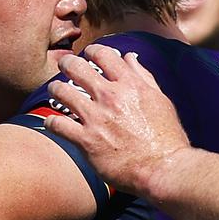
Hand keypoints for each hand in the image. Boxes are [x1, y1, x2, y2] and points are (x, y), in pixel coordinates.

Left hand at [45, 44, 189, 194]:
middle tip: (64, 66)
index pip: (102, 54)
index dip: (91, 51)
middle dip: (67, 63)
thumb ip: (143, 76)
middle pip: (75, 67)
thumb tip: (129, 57)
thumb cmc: (167, 137)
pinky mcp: (86, 141)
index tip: (88, 55)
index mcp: (129, 84)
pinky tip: (53, 122)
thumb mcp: (160, 99)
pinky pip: (57, 124)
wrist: (164, 169)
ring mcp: (96, 118)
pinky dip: (52, 122)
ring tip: (55, 91)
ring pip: (61, 91)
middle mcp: (110, 97)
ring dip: (55, 88)